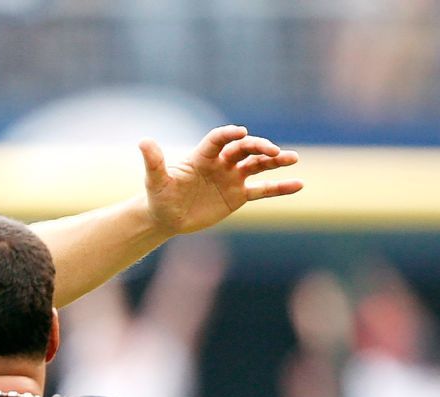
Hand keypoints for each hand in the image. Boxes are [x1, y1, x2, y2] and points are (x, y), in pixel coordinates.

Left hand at [140, 125, 302, 235]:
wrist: (167, 218)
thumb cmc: (158, 197)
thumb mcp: (154, 181)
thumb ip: (153, 162)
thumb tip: (143, 141)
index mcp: (202, 156)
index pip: (219, 139)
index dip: (229, 134)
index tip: (241, 132)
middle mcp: (220, 163)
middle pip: (244, 149)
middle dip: (259, 147)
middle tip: (274, 151)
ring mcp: (232, 178)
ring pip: (258, 165)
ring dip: (275, 161)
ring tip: (292, 159)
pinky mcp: (239, 196)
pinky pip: (263, 190)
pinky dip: (280, 187)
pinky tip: (299, 184)